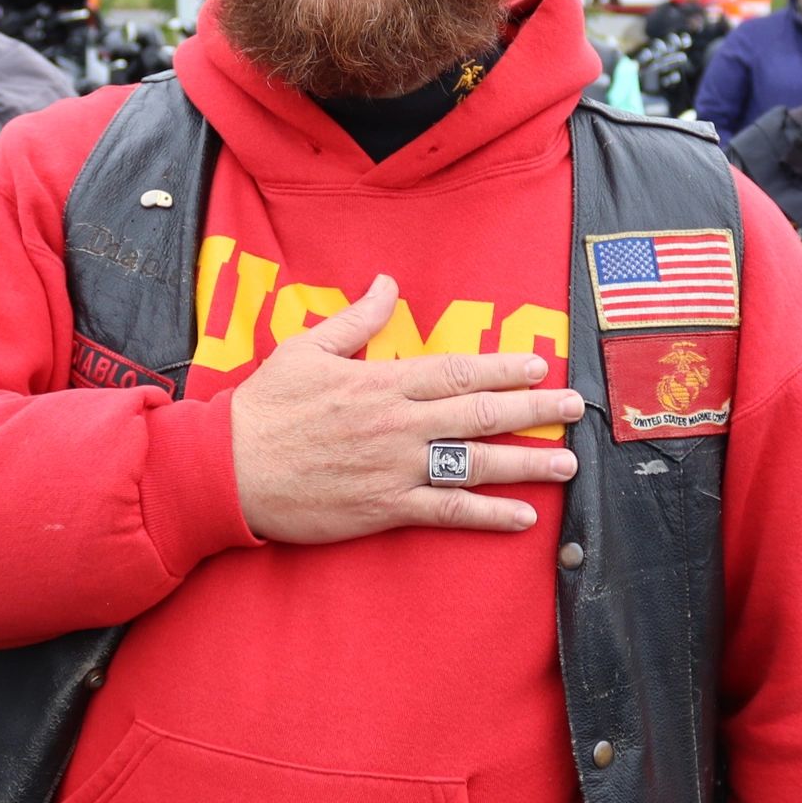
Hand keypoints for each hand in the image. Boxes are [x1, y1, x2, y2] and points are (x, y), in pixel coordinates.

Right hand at [229, 275, 583, 543]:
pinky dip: (487, 514)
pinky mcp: (385, 508)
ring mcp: (395, 468)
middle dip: (533, 409)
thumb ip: (356, 320)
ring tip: (566, 464)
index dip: (502, 368)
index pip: (457, 372)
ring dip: (526, 463)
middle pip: (480, 414)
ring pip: (473, 463)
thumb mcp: (306, 349)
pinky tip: (521, 517)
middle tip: (574, 408)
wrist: (227, 469)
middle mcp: (398, 424)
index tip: (539, 365)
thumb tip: (388, 285)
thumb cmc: (263, 408)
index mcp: (381, 382)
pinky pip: (447, 511)